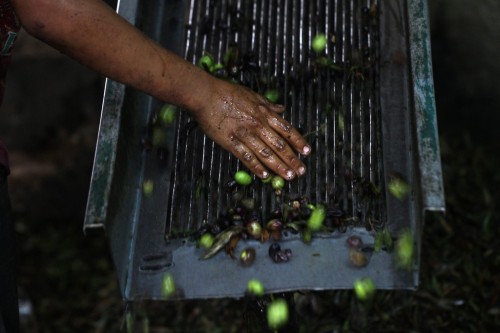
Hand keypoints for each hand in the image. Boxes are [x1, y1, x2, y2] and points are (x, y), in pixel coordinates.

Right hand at [191, 79, 310, 180]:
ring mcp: (245, 134)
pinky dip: (256, 167)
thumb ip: (268, 105)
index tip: (307, 152)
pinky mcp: (231, 142)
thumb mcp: (253, 95)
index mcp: (265, 113)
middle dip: (292, 159)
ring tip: (289, 176)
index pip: (287, 130)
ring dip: (279, 166)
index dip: (298, 142)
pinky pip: (246, 157)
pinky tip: (264, 176)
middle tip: (301, 171)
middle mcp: (258, 125)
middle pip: (279, 145)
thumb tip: (282, 109)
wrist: (206, 95)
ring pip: (266, 153)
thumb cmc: (228, 92)